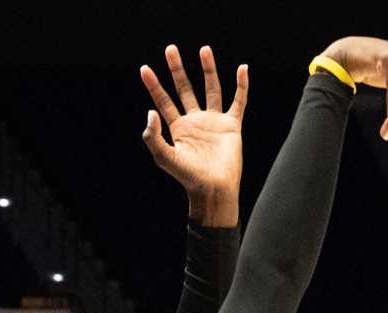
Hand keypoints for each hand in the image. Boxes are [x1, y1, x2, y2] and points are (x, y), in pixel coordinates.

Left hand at [140, 43, 246, 224]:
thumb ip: (153, 136)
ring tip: (204, 49)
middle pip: (185, 89)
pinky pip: (238, 101)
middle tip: (170, 48)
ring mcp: (214, 122)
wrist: (214, 189)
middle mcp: (195, 121)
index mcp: (178, 128)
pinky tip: (242, 69)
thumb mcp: (164, 157)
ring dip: (208, 69)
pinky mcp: (232, 125)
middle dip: (177, 69)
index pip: (163, 101)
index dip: (154, 85)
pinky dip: (241, 85)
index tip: (145, 68)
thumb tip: (150, 111)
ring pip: (211, 89)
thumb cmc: (188, 177)